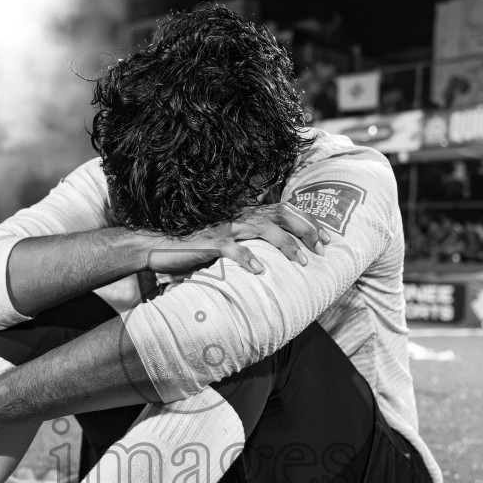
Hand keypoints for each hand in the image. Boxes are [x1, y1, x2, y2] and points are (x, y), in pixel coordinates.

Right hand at [138, 201, 329, 275]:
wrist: (155, 246)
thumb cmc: (192, 248)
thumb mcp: (226, 244)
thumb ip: (247, 246)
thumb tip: (271, 261)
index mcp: (245, 215)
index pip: (284, 210)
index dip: (308, 222)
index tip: (327, 239)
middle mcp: (238, 216)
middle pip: (280, 214)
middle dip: (305, 230)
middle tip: (321, 249)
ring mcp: (224, 228)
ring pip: (263, 228)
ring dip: (285, 245)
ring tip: (300, 262)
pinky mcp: (209, 241)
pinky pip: (232, 248)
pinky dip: (248, 259)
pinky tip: (261, 271)